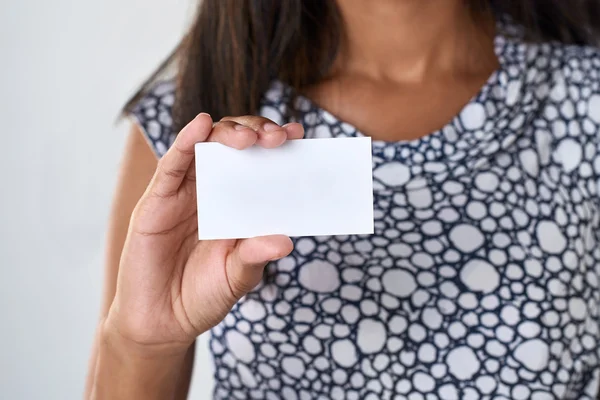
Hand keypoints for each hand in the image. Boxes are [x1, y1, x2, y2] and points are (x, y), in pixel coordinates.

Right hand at [105, 114, 303, 353]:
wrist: (161, 323)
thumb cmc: (203, 295)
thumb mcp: (237, 278)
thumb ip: (255, 257)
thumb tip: (284, 241)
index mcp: (236, 204)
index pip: (258, 163)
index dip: (275, 145)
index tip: (298, 135)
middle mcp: (211, 191)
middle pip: (233, 146)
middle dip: (257, 133)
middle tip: (277, 139)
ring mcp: (183, 193)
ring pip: (205, 147)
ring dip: (228, 133)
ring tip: (249, 138)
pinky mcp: (156, 201)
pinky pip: (172, 165)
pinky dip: (186, 141)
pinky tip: (201, 125)